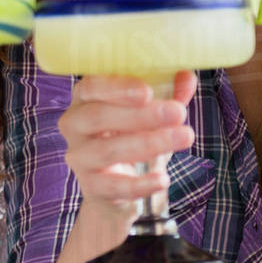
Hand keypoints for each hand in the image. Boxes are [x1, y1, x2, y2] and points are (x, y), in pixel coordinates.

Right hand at [58, 71, 196, 229]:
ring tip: (184, 137)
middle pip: (98, 116)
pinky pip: (114, 186)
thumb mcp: (151, 113)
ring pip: (108, 150)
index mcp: (84, 98)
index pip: (92, 87)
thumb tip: (187, 76)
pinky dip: (140, 184)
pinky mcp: (90, 186)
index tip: (148, 91)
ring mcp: (79, 157)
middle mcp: (74, 125)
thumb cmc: (131, 136)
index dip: (118, 88)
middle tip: (178, 112)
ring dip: (149, 143)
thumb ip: (168, 93)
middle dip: (140, 115)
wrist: (117, 185)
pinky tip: (163, 179)